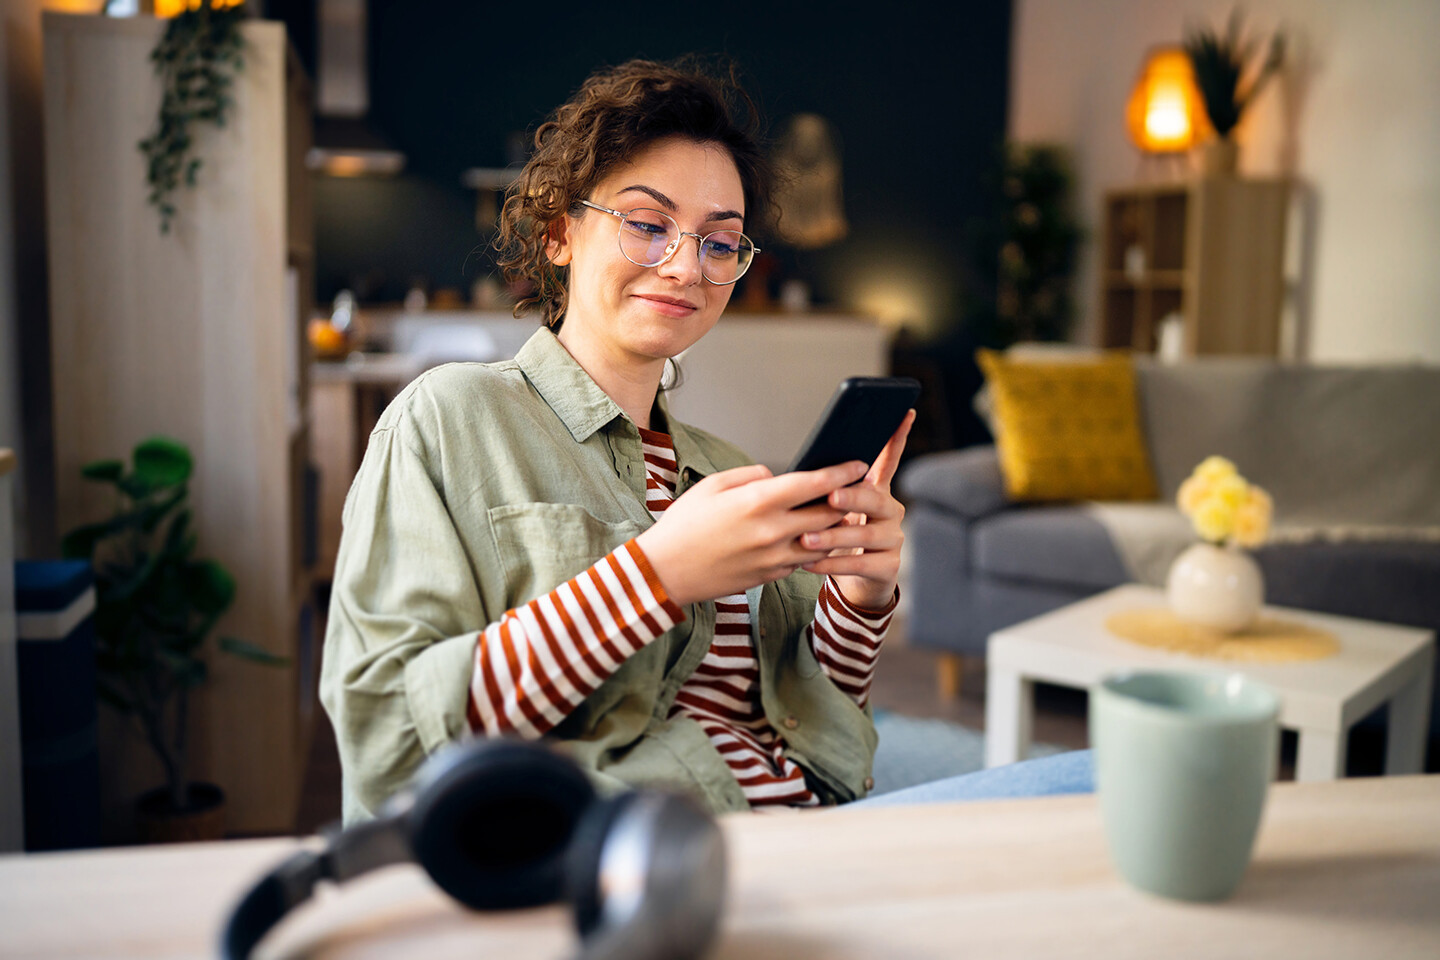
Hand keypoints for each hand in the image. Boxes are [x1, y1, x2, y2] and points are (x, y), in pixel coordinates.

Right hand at [635, 460, 867, 606]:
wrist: (666, 572)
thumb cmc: (684, 526)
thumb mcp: (712, 486)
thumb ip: (749, 475)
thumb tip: (775, 476)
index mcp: (757, 501)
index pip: (814, 483)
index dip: (842, 472)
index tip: (859, 465)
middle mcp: (771, 530)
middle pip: (827, 514)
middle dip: (846, 500)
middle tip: (857, 489)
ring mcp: (773, 557)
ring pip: (821, 541)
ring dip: (834, 528)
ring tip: (841, 514)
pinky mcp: (770, 576)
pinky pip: (803, 560)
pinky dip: (812, 548)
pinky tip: (812, 538)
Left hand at [798, 410, 915, 609]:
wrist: (856, 583)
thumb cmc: (838, 538)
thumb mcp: (833, 512)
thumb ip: (827, 491)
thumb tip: (803, 472)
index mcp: (877, 491)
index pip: (889, 459)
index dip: (897, 436)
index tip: (905, 411)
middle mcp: (891, 510)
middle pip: (875, 498)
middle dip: (851, 497)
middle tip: (830, 497)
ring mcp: (893, 538)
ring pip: (865, 533)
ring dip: (833, 536)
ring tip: (806, 539)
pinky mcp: (889, 566)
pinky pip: (860, 562)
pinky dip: (833, 563)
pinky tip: (810, 563)